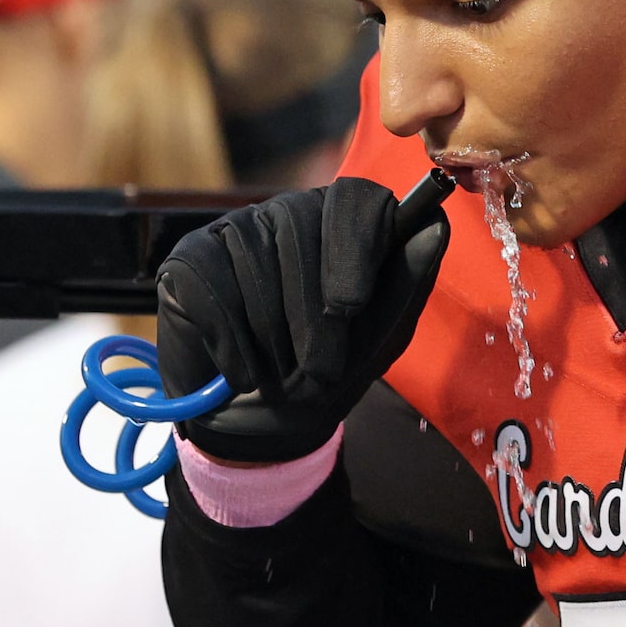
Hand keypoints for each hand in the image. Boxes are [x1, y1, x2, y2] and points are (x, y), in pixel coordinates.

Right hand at [156, 178, 447, 462]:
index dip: (353, 247)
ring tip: (280, 371)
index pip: (355, 198)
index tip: (350, 306)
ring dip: (273, 333)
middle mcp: (287, 215)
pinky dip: (231, 340)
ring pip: (253, 254)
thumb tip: (436, 226)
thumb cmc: (327, 375)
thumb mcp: (378, 338)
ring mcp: (235, 232)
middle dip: (312, 309)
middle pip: (300, 222)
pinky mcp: (189, 260)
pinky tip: (242, 371)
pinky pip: (209, 282)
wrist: (265, 428)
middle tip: (319, 368)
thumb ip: (407, 282)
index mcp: (342, 227)